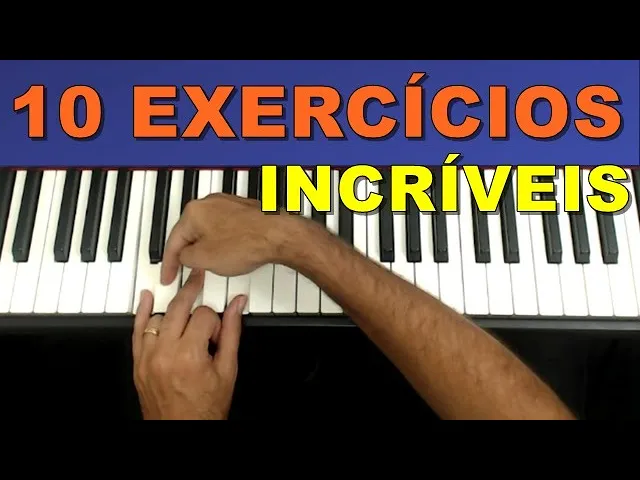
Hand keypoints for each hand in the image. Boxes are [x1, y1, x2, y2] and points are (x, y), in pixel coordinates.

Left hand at [132, 269, 245, 419]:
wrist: (184, 430)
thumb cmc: (207, 408)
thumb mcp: (227, 369)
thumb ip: (231, 332)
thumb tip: (237, 305)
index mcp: (190, 355)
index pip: (203, 315)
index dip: (214, 321)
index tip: (216, 333)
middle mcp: (165, 354)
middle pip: (178, 308)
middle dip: (191, 292)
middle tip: (198, 280)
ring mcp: (148, 358)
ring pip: (159, 317)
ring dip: (174, 312)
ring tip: (186, 316)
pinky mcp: (138, 364)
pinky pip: (136, 331)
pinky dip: (141, 312)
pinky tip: (148, 298)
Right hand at [160, 193, 292, 284]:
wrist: (279, 235)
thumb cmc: (246, 243)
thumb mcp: (204, 259)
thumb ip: (186, 258)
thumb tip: (185, 256)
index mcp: (194, 212)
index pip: (174, 241)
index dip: (170, 264)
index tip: (169, 276)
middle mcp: (210, 203)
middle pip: (191, 232)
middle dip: (190, 252)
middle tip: (188, 269)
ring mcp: (229, 204)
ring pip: (209, 230)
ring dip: (209, 247)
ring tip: (215, 263)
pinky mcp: (245, 210)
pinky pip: (227, 228)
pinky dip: (224, 242)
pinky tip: (231, 253)